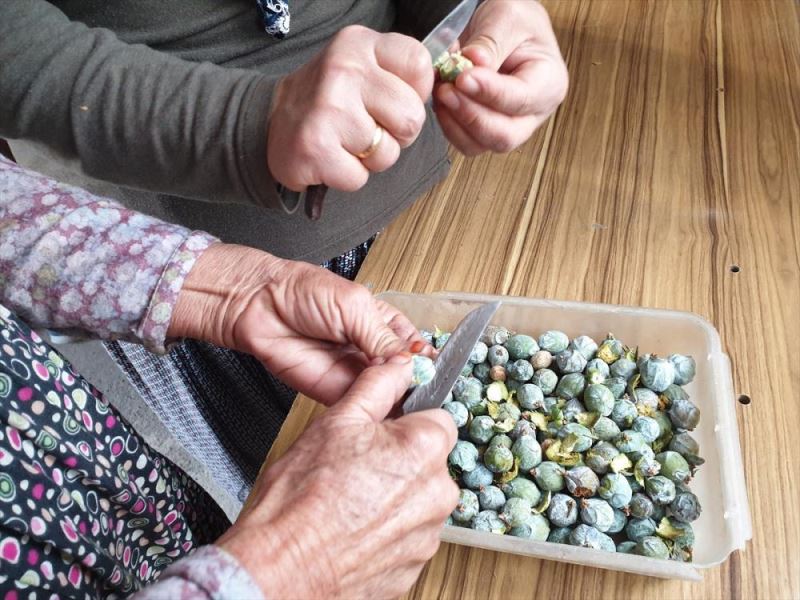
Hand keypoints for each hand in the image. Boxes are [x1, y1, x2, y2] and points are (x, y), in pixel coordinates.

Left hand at [169, 243, 431, 405]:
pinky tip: (390, 408)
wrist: (259, 308)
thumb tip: (411, 361)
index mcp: (383, 322)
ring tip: (415, 401)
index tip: (444, 371)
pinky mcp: (337, 392)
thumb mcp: (354, 307)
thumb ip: (383, 337)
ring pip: (389, 392)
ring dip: (401, 398)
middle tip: (431, 391)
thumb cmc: (303, 293)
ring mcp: (356, 373)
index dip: (429, 359)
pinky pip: (364, 405)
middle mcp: (373, 350)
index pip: (416, 345)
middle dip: (419, 382)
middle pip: (406, 373)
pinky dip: (378, 409)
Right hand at [218, 356, 458, 597]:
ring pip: (419, 499)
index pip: (438, 417)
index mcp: (425, 448)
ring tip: (351, 500)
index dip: (407, 420)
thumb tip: (399, 365)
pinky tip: (354, 527)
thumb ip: (378, 385)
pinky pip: (408, 534)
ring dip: (395, 496)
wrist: (281, 567)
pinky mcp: (414, 565)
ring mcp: (428, 534)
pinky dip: (387, 530)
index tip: (384, 431)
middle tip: (358, 466)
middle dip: (401, 459)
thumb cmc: (301, 498)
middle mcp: (438, 493)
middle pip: (430, 460)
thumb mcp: (337, 420)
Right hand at [268, 26, 433, 191]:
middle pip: (412, 118)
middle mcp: (345, 69)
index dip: (415, 93)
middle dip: (397, 135)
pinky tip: (330, 158)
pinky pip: (360, 178)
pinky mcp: (316, 147)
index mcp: (360, 43)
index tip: (391, 101)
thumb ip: (399, 73)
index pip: (420, 64)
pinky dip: (348, 176)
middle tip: (367, 129)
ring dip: (371, 159)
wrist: (268, 121)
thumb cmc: (327, 100)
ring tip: (345, 143)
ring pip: (388, 153)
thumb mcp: (361, 66)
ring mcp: (329, 108)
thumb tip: (444, 88)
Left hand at [434, 0, 567, 154]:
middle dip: (470, 116)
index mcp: (549, 84)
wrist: (504, 29)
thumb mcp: (507, 18)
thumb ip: (491, 43)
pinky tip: (441, 99)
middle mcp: (532, 113)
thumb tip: (473, 64)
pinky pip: (464, 141)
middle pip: (503, 136)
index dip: (489, 92)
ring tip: (441, 90)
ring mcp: (509, 126)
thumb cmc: (515, 22)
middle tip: (446, 90)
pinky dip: (447, 123)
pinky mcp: (485, 130)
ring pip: (480, 144)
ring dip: (454, 122)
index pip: (520, 100)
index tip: (463, 77)